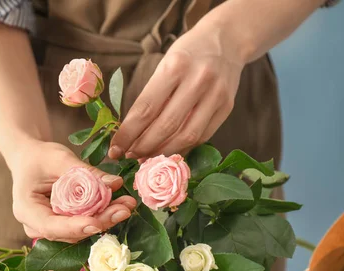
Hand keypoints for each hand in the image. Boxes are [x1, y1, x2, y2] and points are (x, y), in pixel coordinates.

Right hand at [9, 139, 136, 242]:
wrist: (29, 158)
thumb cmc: (39, 156)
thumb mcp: (60, 159)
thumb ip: (86, 173)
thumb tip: (116, 183)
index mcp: (26, 209)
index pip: (51, 226)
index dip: (75, 227)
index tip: (97, 223)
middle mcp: (35, 225)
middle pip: (69, 233)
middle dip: (99, 222)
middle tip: (124, 209)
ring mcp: (48, 228)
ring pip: (78, 232)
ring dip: (104, 220)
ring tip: (126, 205)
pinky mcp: (61, 226)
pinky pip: (81, 226)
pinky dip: (100, 216)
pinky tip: (118, 206)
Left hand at [108, 20, 244, 159]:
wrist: (227, 39)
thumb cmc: (187, 54)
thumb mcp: (164, 64)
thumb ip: (151, 96)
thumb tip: (131, 133)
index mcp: (175, 66)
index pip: (146, 108)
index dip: (128, 133)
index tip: (115, 148)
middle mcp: (198, 80)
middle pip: (166, 126)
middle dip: (143, 146)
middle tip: (129, 156)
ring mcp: (216, 95)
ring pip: (186, 136)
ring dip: (162, 152)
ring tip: (146, 157)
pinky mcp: (227, 107)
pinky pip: (202, 136)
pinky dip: (182, 148)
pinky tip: (168, 152)